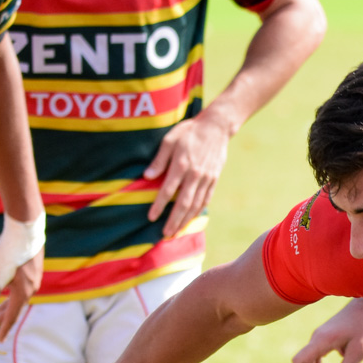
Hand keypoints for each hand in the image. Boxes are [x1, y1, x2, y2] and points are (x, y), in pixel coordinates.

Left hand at [0, 252, 43, 339]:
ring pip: (20, 298)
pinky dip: (14, 296)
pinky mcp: (34, 270)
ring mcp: (34, 279)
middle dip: (4, 318)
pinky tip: (9, 292)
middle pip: (16, 308)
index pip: (13, 315)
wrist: (25, 230)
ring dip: (8, 306)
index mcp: (23, 292)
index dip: (4, 328)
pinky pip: (23, 289)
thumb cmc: (9, 252)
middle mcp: (32, 288)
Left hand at [145, 111, 232, 236]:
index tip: (151, 218)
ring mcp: (206, 179)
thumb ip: (159, 160)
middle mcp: (195, 175)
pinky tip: (191, 219)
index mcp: (182, 165)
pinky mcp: (214, 180)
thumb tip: (147, 176)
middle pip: (183, 204)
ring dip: (186, 220)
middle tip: (166, 234)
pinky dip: (198, 211)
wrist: (216, 128)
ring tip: (177, 231)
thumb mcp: (169, 140)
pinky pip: (206, 199)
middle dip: (174, 220)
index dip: (158, 206)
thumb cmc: (188, 132)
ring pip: (196, 205)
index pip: (168, 191)